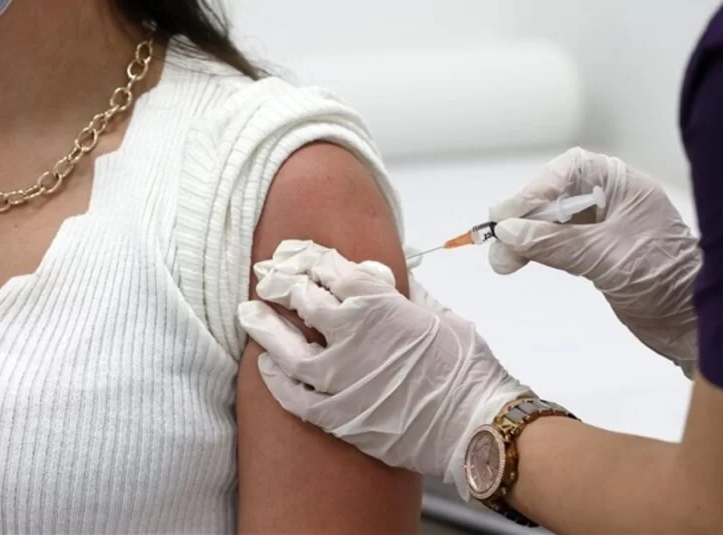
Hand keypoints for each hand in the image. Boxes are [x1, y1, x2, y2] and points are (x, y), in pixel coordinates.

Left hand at [237, 240, 531, 500]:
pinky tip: (266, 367)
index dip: (307, 258)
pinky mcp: (336, 415)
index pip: (328, 269)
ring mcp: (337, 377)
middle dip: (280, 282)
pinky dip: (276, 380)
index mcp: (376, 301)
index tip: (294, 254)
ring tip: (248, 314)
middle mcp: (349, 333)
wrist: (474, 423)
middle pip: (300, 298)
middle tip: (265, 277)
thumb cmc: (466, 368)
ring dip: (264, 327)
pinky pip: (294, 396)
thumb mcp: (439, 314)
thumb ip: (405, 295)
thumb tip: (387, 281)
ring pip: (285, 346)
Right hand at [489, 147, 700, 375]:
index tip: (508, 213)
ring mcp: (604, 228)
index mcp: (625, 185)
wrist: (695, 324)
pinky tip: (517, 260)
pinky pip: (556, 244)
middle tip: (497, 241)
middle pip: (555, 195)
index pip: (570, 170)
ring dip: (523, 238)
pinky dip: (535, 251)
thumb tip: (510, 232)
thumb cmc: (667, 282)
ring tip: (501, 260)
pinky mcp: (597, 254)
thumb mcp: (606, 257)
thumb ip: (555, 242)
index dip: (536, 187)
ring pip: (551, 222)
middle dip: (524, 217)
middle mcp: (613, 200)